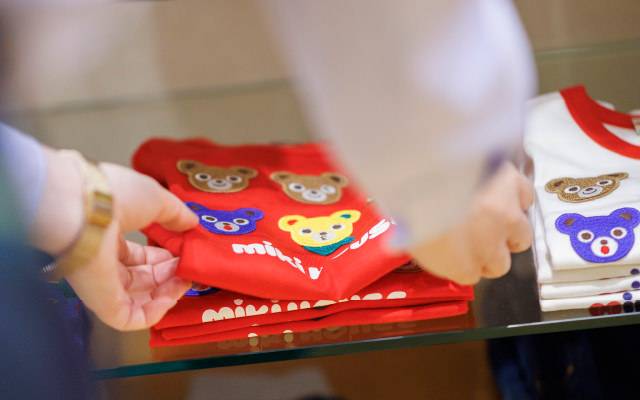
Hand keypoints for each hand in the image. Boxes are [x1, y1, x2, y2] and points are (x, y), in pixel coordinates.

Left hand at [30, 148, 198, 329]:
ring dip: (168, 293)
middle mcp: (104, 261)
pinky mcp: (102, 303)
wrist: (84, 206)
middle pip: (144, 278)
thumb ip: (176, 214)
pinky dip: (155, 313)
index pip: (140, 257)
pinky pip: (131, 318)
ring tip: (185, 280)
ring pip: (140, 299)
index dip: (165, 257)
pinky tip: (171, 297)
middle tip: (189, 267)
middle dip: (171, 274)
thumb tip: (191, 223)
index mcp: (110, 236)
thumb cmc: (114, 195)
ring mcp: (102, 283)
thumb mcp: (156, 198)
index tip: (185, 252)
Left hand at [410, 161, 533, 285]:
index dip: (463, 262)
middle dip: (487, 251)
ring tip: (491, 215)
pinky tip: (500, 191)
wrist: (425, 165)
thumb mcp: (408, 234)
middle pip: (499, 263)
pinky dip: (515, 197)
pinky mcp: (516, 187)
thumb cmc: (409, 200)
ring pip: (520, 236)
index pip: (471, 276)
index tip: (455, 251)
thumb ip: (428, 246)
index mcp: (458, 265)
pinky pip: (525, 199)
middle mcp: (488, 248)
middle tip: (473, 234)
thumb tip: (426, 243)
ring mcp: (506, 219)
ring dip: (508, 229)